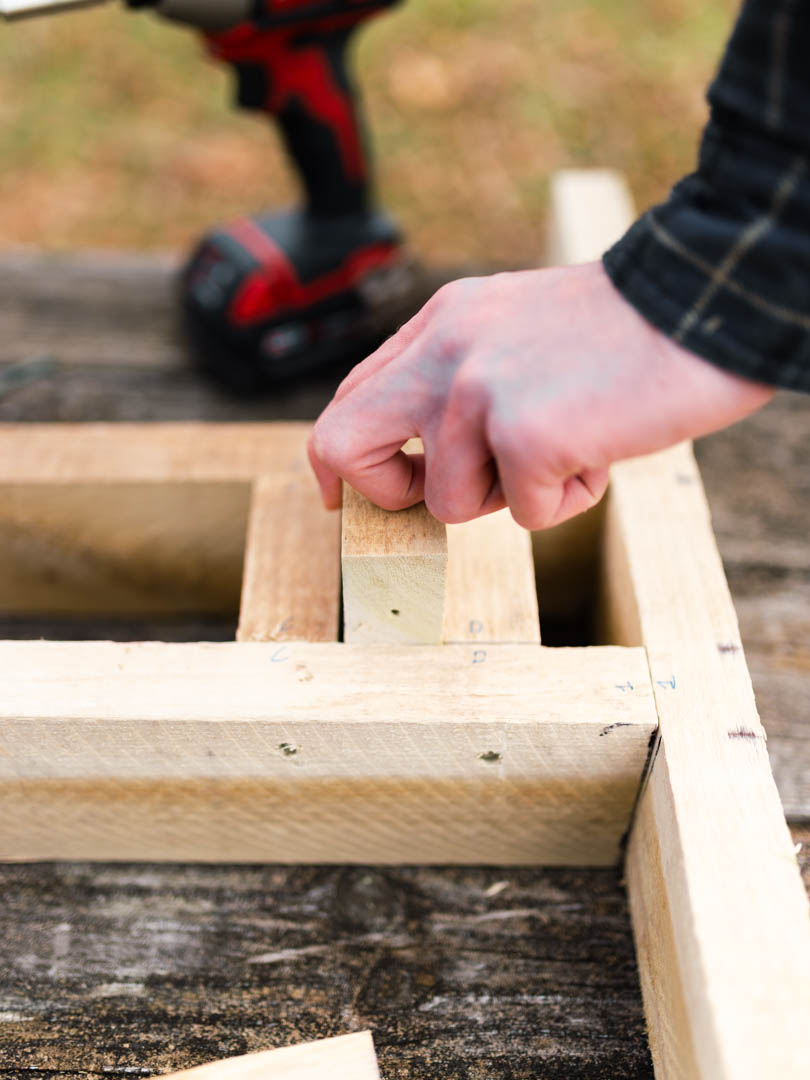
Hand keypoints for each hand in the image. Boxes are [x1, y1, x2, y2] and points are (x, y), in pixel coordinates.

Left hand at [308, 261, 773, 528]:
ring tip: (570, 444)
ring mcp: (477, 392)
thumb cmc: (623, 330)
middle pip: (340, 443)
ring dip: (514, 495)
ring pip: (452, 503)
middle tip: (427, 501)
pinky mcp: (524, 434)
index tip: (345, 496)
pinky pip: (527, 514)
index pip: (349, 399)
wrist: (702, 302)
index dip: (342, 461)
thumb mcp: (514, 330)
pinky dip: (570, 497)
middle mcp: (443, 353)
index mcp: (440, 325)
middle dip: (380, 494)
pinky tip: (601, 447)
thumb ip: (460, 378)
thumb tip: (428, 459)